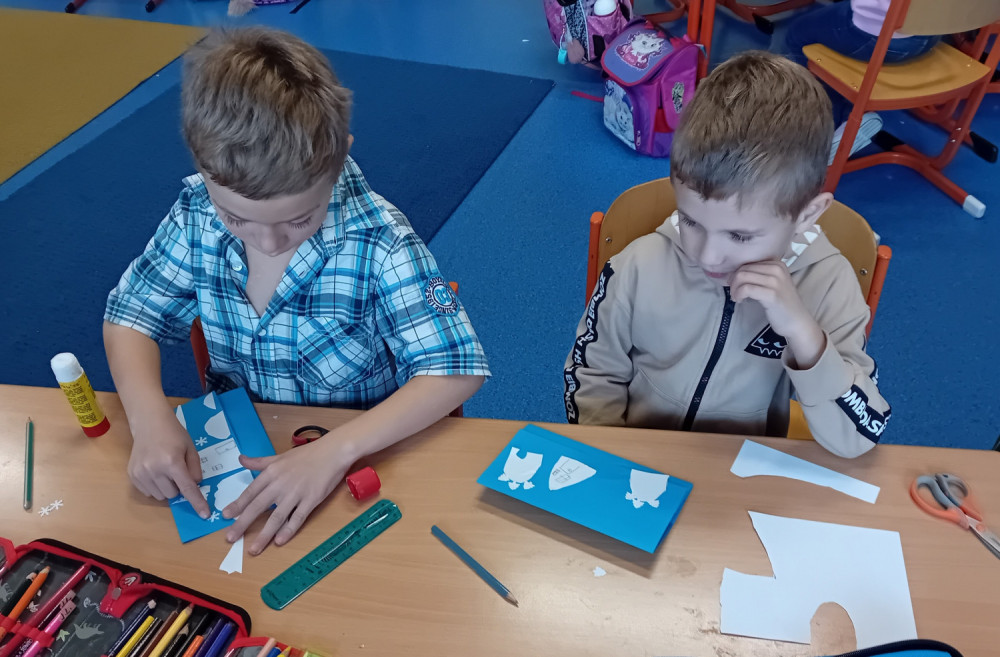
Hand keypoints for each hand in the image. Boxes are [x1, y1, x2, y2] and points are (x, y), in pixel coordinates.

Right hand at [127, 407, 210, 518]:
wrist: (149, 423)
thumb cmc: (173, 433)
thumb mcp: (190, 448)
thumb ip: (195, 469)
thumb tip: (195, 486)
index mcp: (172, 462)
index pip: (187, 489)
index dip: (197, 502)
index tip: (204, 514)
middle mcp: (154, 470)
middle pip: (173, 494)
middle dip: (178, 487)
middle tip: (177, 470)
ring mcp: (141, 474)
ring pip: (160, 496)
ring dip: (166, 488)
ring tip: (165, 469)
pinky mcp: (132, 475)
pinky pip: (148, 493)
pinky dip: (155, 487)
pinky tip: (155, 471)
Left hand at [222, 437, 352, 554]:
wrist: (332, 452)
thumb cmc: (307, 455)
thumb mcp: (279, 456)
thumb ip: (259, 462)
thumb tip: (240, 459)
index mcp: (271, 473)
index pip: (250, 492)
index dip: (238, 505)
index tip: (226, 516)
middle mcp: (280, 484)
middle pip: (258, 507)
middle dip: (242, 524)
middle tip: (230, 538)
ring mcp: (296, 493)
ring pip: (276, 517)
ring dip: (264, 535)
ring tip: (253, 550)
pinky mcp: (311, 500)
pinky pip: (297, 518)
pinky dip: (288, 531)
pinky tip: (280, 541)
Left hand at [730, 260, 825, 367]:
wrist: (797, 322)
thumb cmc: (781, 304)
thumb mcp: (772, 283)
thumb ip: (758, 275)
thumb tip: (732, 273)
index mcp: (777, 263)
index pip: (748, 262)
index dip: (736, 273)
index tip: (734, 284)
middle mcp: (777, 268)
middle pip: (743, 269)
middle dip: (733, 281)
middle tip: (734, 293)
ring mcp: (775, 281)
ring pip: (742, 277)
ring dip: (734, 288)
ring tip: (736, 297)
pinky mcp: (772, 294)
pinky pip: (746, 289)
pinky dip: (738, 294)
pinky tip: (739, 301)